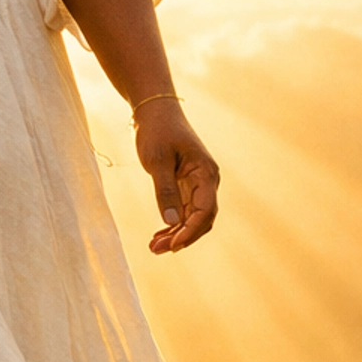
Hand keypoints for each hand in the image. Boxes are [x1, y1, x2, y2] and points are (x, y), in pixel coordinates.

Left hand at [134, 100, 218, 253]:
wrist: (155, 111)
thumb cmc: (157, 130)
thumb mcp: (157, 161)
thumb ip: (165, 190)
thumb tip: (172, 221)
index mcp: (206, 172)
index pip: (205, 210)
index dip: (191, 230)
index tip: (173, 245)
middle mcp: (207, 180)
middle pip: (202, 219)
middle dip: (182, 237)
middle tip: (157, 250)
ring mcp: (198, 184)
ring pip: (193, 218)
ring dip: (176, 234)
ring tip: (154, 247)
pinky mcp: (187, 185)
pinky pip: (184, 211)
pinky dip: (173, 224)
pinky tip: (158, 236)